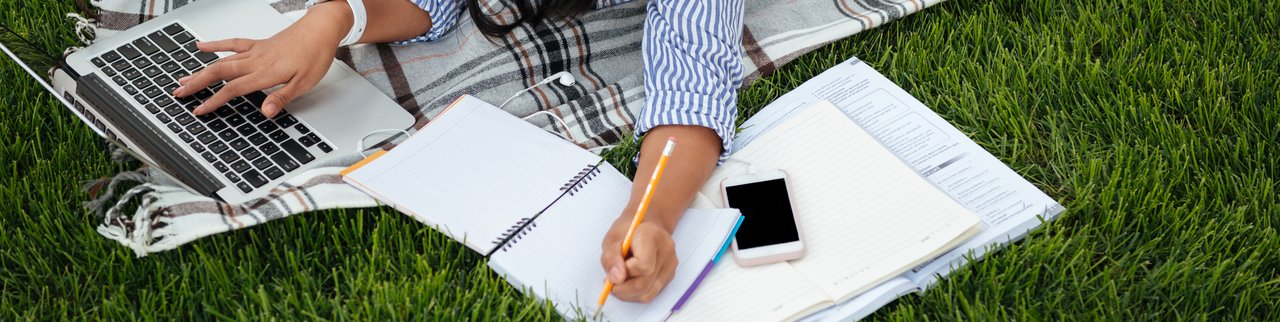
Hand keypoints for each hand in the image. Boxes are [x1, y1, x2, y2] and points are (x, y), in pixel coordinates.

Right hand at [172, 2, 352, 116]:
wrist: (321, 29)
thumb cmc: (315, 55)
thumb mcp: (305, 83)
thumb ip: (282, 97)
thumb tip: (266, 112)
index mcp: (265, 73)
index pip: (232, 90)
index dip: (213, 101)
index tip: (198, 110)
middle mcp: (256, 61)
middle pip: (219, 73)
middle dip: (196, 84)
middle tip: (178, 93)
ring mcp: (255, 51)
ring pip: (221, 60)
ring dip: (201, 70)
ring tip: (184, 78)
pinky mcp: (258, 44)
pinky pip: (232, 43)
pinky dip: (215, 45)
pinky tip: (201, 46)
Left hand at [599, 215, 677, 302]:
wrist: (646, 225)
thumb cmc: (627, 230)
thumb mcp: (611, 239)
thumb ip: (611, 259)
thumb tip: (616, 280)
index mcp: (653, 237)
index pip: (643, 267)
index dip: (625, 273)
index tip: (613, 271)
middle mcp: (666, 251)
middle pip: (645, 284)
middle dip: (623, 289)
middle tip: (610, 283)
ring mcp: (670, 265)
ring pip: (648, 294)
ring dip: (628, 294)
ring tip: (619, 281)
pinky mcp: (669, 275)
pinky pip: (651, 293)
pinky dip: (636, 293)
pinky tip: (629, 281)